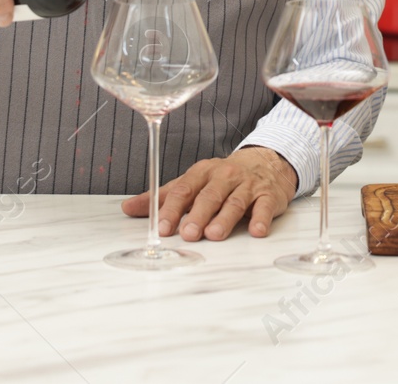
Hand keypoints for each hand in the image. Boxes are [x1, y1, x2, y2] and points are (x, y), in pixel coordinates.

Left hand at [120, 147, 298, 240]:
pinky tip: (256, 231)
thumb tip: (128, 208)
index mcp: (202, 172)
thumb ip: (163, 197)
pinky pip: (264, 206)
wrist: (267, 161)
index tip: (162, 227)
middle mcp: (224, 176)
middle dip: (198, 215)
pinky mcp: (269, 195)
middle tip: (188, 234)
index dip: (172, 209)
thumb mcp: (194, 182)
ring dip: (225, 219)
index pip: (184, 190)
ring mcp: (248, 185)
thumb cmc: (224, 177)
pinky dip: (260, 218)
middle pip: (209, 196)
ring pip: (235, 202)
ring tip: (215, 235)